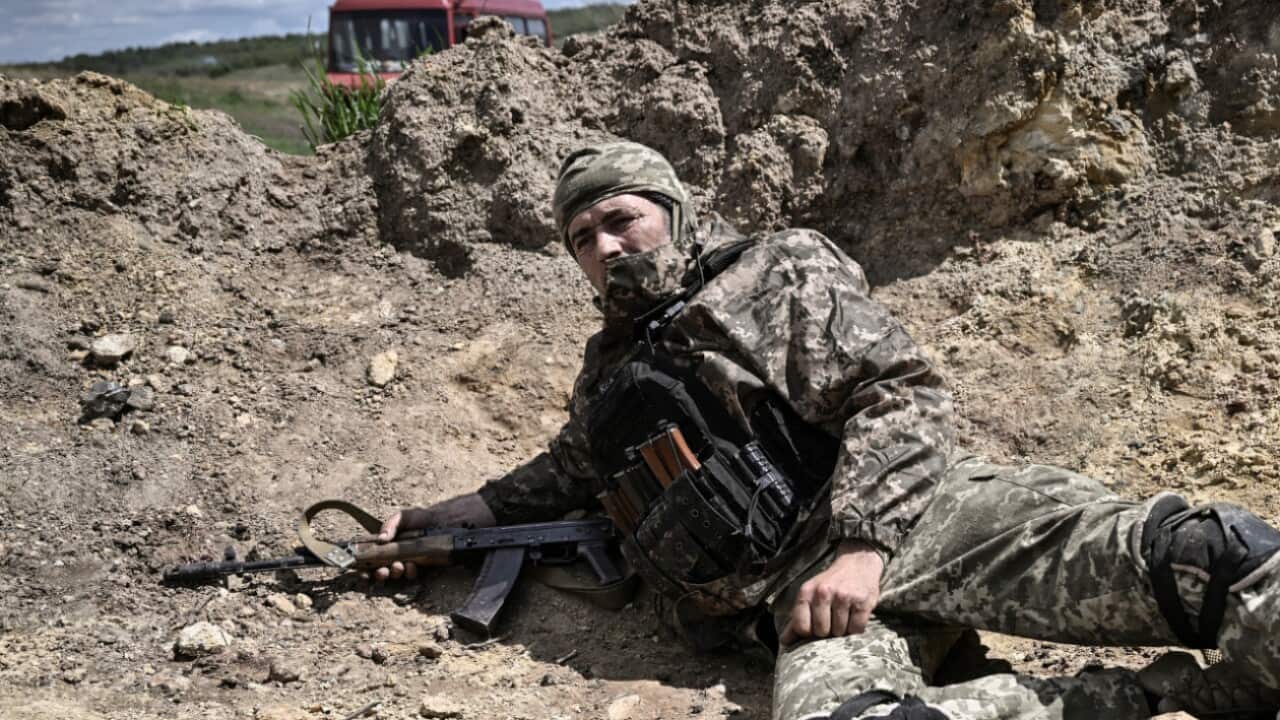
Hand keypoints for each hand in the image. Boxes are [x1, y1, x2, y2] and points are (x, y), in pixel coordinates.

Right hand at [369, 493, 496, 582]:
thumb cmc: (427, 517)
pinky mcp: (424, 567)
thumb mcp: (406, 516)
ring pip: (397, 575)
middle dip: (379, 573)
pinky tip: (413, 566)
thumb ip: (391, 523)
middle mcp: (398, 554)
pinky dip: (410, 574)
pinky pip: (414, 576)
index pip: (373, 557)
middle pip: (382, 569)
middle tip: (382, 571)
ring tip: (397, 567)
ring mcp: (411, 562)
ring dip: (394, 574)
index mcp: (390, 544)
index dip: (366, 566)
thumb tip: (381, 539)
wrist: (452, 523)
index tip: (363, 571)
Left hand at [780, 540, 883, 645]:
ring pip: (839, 632)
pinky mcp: (862, 602)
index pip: (801, 627)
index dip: (808, 633)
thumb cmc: (830, 584)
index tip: (814, 628)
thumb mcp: (810, 595)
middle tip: (832, 621)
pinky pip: (856, 630)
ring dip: (842, 631)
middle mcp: (823, 592)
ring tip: (844, 617)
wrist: (858, 564)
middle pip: (821, 632)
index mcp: (806, 592)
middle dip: (827, 632)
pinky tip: (855, 617)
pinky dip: (856, 629)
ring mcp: (844, 596)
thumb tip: (785, 641)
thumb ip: (797, 618)